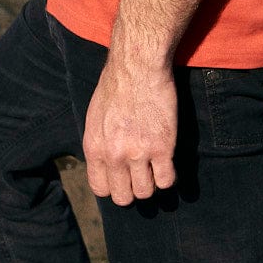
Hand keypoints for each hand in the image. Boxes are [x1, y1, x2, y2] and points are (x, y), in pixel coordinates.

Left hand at [83, 56, 176, 205]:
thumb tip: (105, 165)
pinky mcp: (162, 147)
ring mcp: (138, 153)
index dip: (114, 186)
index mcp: (94, 147)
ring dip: (151, 182)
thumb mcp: (95, 116)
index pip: (101, 189)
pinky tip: (166, 163)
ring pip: (146, 192)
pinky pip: (167, 180)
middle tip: (140, 175)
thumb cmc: (116, 85)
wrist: (137, 65)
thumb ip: (99, 144)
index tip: (122, 178)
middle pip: (123, 197)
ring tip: (153, 167)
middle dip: (132, 189)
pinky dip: (168, 176)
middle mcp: (114, 155)